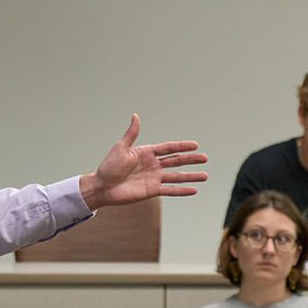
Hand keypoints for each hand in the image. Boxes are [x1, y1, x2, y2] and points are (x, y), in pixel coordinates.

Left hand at [80, 114, 207, 210]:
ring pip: (177, 176)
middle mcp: (152, 165)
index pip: (169, 148)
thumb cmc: (108, 166)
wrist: (102, 187)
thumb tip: (136, 116)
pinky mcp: (152, 191)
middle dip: (191, 160)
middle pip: (176, 161)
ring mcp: (153, 178)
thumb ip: (132, 133)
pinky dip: (182, 191)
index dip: (182, 146)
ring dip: (191, 176)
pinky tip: (194, 190)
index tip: (196, 145)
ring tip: (205, 176)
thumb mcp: (121, 147)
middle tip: (205, 158)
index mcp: (146, 153)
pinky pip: (170, 190)